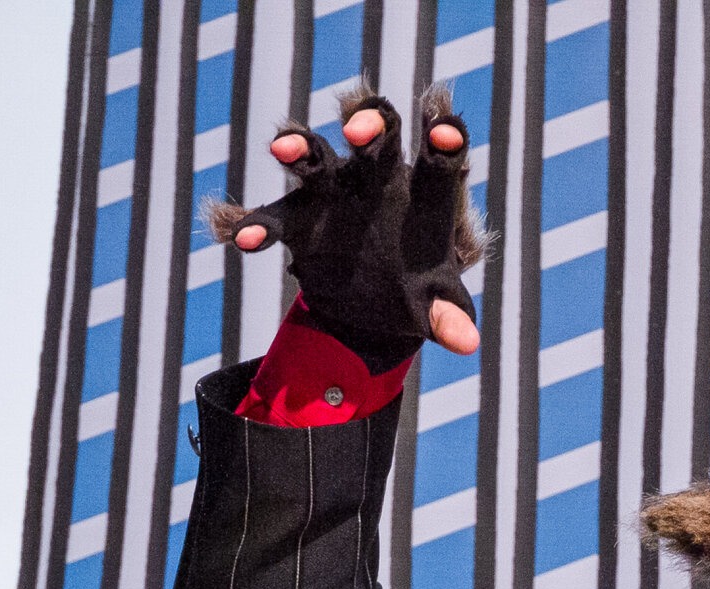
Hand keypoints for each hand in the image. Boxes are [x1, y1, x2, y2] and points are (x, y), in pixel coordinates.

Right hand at [207, 84, 483, 362]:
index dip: (443, 137)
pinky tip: (244, 239)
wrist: (377, 304)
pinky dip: (256, 223)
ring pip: (315, 156)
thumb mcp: (438, 304)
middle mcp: (376, 178)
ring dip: (298, 147)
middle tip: (360, 132)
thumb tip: (465, 342)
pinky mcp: (298, 222)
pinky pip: (273, 216)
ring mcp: (333, 194)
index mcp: (423, 191)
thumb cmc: (420, 289)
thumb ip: (448, 315)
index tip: (446, 136)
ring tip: (284, 150)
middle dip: (367, 125)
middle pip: (374, 133)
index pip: (439, 155)